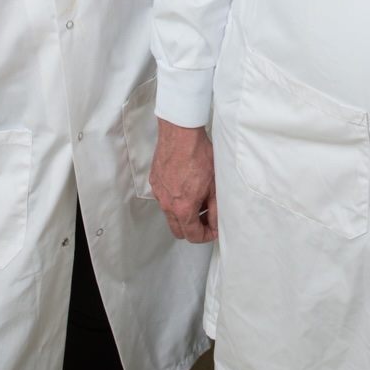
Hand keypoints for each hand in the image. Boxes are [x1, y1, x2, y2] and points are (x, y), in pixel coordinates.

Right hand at [150, 119, 217, 242]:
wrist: (181, 133)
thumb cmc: (198, 155)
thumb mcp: (214, 185)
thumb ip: (215, 210)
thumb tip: (215, 223)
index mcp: (183, 207)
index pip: (192, 235)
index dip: (206, 236)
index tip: (213, 230)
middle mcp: (167, 203)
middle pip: (178, 230)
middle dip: (194, 229)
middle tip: (206, 218)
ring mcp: (158, 192)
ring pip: (170, 214)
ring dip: (184, 213)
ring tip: (199, 198)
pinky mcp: (155, 181)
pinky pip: (164, 198)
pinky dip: (175, 199)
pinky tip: (186, 186)